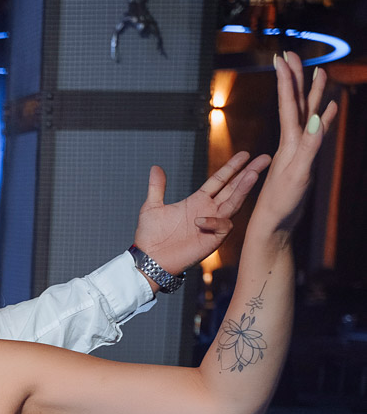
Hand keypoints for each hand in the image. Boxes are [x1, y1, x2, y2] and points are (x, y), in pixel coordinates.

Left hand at [134, 150, 270, 276]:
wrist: (149, 259)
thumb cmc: (150, 236)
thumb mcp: (152, 207)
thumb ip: (157, 187)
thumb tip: (156, 167)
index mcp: (197, 201)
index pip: (219, 180)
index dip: (231, 167)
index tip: (245, 154)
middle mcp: (209, 211)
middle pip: (233, 189)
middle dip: (249, 173)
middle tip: (264, 158)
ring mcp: (212, 225)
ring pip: (234, 204)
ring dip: (243, 189)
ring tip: (253, 174)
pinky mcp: (212, 241)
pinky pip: (222, 227)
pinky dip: (215, 222)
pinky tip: (200, 220)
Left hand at [253, 52, 337, 232]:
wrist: (274, 225)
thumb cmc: (280, 204)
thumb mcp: (296, 174)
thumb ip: (307, 147)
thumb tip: (314, 119)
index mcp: (287, 143)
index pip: (287, 105)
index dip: (286, 80)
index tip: (283, 56)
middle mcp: (292, 144)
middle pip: (296, 104)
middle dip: (297, 78)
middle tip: (295, 54)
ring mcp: (298, 152)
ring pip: (307, 116)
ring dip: (313, 94)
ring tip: (321, 73)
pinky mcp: (303, 162)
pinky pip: (314, 135)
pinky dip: (321, 120)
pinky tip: (327, 110)